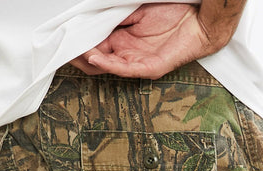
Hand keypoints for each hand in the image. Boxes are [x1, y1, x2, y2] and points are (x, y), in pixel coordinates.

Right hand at [70, 3, 233, 78]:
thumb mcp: (135, 10)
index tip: (65, 37)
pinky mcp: (150, 68)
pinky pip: (124, 69)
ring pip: (107, 66)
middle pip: (97, 60)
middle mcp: (129, 54)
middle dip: (78, 54)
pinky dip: (108, 64)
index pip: (95, 46)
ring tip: (74, 52)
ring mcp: (139, 62)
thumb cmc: (173, 12)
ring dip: (89, 60)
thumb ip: (115, 17)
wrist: (199, 18)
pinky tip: (95, 57)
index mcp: (123, 40)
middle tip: (63, 48)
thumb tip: (92, 20)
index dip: (80, 43)